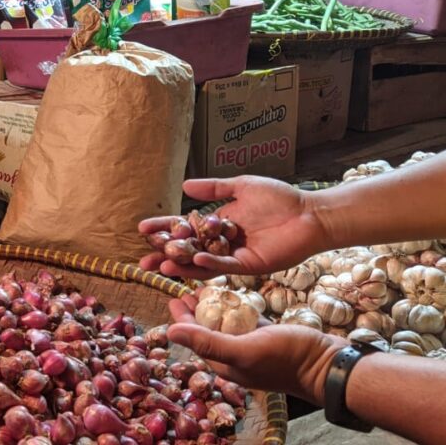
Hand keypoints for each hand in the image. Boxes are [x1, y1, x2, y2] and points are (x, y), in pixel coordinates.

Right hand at [138, 176, 331, 278]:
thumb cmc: (280, 199)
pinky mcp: (249, 266)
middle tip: (143, 261)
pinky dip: (210, 265)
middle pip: (187, 251)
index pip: (184, 228)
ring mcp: (234, 256)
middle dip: (165, 256)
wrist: (309, 214)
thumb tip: (184, 186)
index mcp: (217, 224)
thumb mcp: (241, 187)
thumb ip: (213, 189)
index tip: (142, 229)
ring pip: (202, 264)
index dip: (163, 229)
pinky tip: (195, 261)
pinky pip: (225, 267)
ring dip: (182, 266)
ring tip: (161, 266)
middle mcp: (221, 243)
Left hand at [168, 294, 345, 405]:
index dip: (183, 319)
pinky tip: (232, 294)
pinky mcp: (267, 335)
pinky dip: (236, 306)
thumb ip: (208, 342)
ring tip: (205, 287)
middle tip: (186, 288)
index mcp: (224, 362)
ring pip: (226, 323)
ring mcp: (252, 344)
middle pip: (208, 329)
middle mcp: (235, 355)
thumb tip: (169, 332)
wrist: (328, 364)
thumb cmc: (286, 358)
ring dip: (214, 306)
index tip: (174, 298)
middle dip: (195, 311)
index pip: (195, 338)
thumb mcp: (243, 350)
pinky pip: (245, 319)